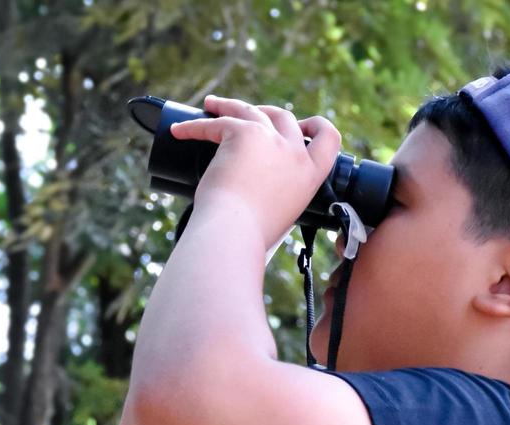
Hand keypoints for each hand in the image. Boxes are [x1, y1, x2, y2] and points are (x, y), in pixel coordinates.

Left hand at [169, 95, 342, 252]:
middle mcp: (295, 153)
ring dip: (228, 105)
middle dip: (265, 111)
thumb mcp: (279, 214)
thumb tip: (259, 194)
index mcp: (311, 175)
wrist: (234, 233)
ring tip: (210, 104)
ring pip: (249, 110)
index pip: (329, 138)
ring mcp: (272, 140)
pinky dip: (194, 126)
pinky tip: (180, 130)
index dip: (316, 125)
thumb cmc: (250, 234)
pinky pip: (217, 122)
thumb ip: (278, 196)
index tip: (302, 123)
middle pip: (284, 116)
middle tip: (244, 114)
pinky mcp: (244, 134)